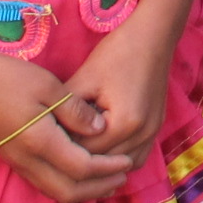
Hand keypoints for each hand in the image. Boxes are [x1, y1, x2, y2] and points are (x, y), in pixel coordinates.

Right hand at [0, 48, 126, 202]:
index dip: (107, 168)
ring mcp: (17, 163)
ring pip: (53, 191)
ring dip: (82, 190)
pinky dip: (65, 184)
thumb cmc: (9, 78)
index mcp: (39, 141)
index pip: (80, 167)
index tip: (127, 162)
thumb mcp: (48, 86)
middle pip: (67, 190)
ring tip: (106, 181)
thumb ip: (75, 111)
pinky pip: (43, 182)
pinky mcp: (12, 159)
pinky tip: (79, 174)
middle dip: (97, 188)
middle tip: (122, 178)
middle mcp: (27, 160)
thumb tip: (101, 129)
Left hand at [57, 9, 177, 176]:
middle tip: (56, 146)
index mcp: (123, 124)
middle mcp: (142, 135)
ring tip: (78, 148)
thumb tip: (46, 132)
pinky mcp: (156, 129)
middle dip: (79, 157)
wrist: (154, 35)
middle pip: (102, 164)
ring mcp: (152, 133)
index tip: (47, 140)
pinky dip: (118, 159)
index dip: (62, 148)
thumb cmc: (118, 52)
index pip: (84, 154)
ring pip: (121, 167)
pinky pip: (136, 157)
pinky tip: (103, 149)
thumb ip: (65, 111)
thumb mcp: (85, 79)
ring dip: (100, 163)